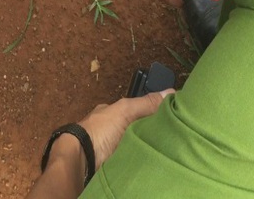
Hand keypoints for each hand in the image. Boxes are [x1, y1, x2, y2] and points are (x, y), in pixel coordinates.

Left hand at [26, 91, 171, 198]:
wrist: (82, 159)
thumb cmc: (99, 130)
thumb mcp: (124, 111)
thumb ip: (144, 103)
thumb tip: (169, 92)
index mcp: (111, 113)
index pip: (136, 109)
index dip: (151, 112)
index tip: (169, 118)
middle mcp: (111, 128)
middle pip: (137, 128)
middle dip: (151, 132)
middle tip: (171, 137)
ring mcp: (111, 146)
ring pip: (135, 144)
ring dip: (146, 147)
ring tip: (165, 150)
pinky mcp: (113, 162)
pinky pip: (131, 159)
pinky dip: (140, 159)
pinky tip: (152, 161)